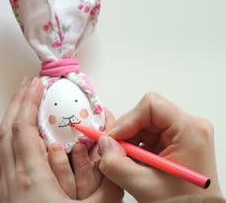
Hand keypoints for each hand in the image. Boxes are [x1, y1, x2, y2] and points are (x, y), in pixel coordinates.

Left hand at [0, 77, 122, 202]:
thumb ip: (106, 181)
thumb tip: (108, 151)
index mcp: (31, 178)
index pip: (23, 128)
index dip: (28, 102)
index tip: (36, 83)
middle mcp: (10, 181)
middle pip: (6, 131)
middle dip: (16, 104)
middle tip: (27, 86)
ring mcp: (1, 192)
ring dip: (7, 123)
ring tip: (19, 109)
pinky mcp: (0, 202)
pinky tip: (6, 146)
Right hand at [97, 92, 222, 202]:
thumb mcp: (144, 186)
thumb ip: (117, 164)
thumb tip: (102, 144)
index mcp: (190, 131)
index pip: (151, 106)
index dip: (128, 120)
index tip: (114, 139)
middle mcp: (189, 127)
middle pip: (145, 114)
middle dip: (127, 133)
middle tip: (115, 153)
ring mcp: (183, 134)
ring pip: (144, 124)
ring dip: (129, 142)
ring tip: (128, 164)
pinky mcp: (176, 142)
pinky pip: (148, 135)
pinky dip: (136, 148)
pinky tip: (136, 165)